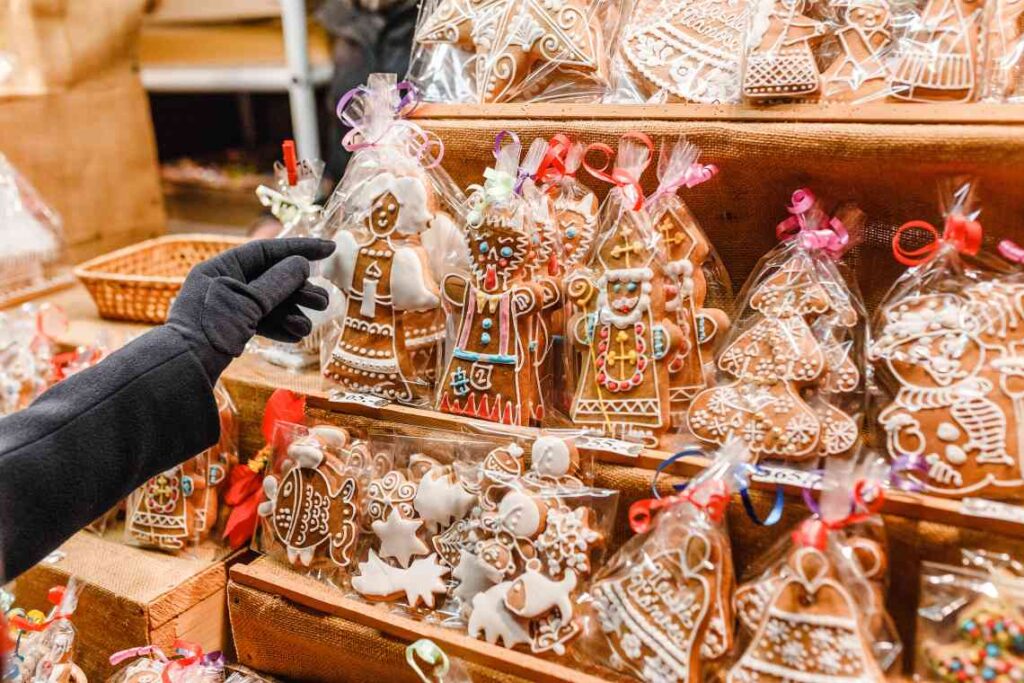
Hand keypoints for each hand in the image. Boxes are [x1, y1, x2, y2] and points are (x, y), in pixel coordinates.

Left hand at [168, 238, 336, 381]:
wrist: (185, 370)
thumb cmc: (211, 330)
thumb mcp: (248, 303)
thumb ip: (278, 282)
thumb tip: (303, 264)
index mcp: (221, 268)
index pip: (267, 250)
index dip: (301, 247)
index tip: (330, 248)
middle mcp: (224, 284)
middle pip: (272, 279)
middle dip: (299, 291)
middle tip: (323, 302)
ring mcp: (228, 308)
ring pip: (270, 303)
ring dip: (292, 313)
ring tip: (307, 326)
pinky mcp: (231, 329)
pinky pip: (261, 322)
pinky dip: (279, 328)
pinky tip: (294, 336)